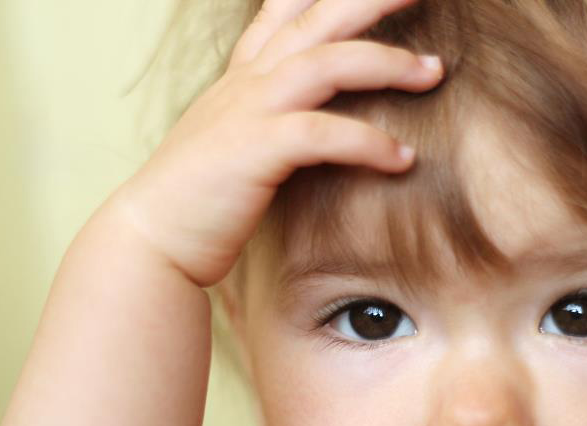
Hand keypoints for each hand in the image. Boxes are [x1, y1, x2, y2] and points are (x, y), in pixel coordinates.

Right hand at [103, 0, 444, 286]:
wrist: (151, 242)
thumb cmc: (198, 203)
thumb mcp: (232, 143)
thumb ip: (268, 121)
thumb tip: (309, 128)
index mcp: (244, 78)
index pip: (286, 12)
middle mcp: (247, 83)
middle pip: (319, 17)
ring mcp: (248, 111)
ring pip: (327, 63)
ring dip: (387, 62)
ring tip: (435, 71)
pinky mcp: (253, 151)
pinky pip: (322, 133)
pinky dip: (367, 141)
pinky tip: (402, 158)